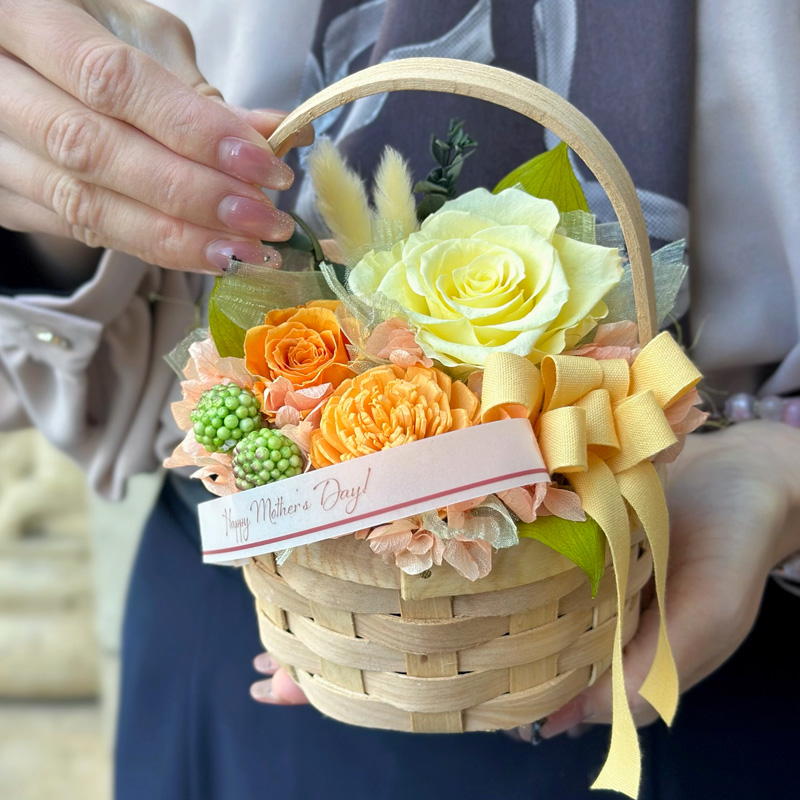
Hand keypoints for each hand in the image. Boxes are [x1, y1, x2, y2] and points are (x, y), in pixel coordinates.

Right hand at [0, 0, 309, 273]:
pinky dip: (152, 247)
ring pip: (83, 205)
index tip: (262, 165)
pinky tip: (207, 254)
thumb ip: (196, 89)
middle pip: (94, 152)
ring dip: (177, 237)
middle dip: (192, 194)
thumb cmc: (91, 33)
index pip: (111, 81)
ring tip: (245, 251)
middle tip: (262, 219)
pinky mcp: (5, 197)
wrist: (21, 63)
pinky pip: (81, 231)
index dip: (192, 129)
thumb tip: (274, 136)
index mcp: (22, 16)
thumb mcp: (138, 35)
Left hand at [249, 423, 799, 716]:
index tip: (285, 686)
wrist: (748, 474)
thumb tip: (552, 724)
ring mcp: (517, 549)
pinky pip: (452, 515)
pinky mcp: (523, 498)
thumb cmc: (732, 550)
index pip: (447, 677)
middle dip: (339, 643)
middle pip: (417, 628)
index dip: (370, 689)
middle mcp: (520, 599)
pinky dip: (405, 519)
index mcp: (550, 639)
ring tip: (278, 593)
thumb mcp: (705, 620)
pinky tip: (356, 516)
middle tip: (261, 658)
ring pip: (423, 574)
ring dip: (353, 580)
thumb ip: (647, 672)